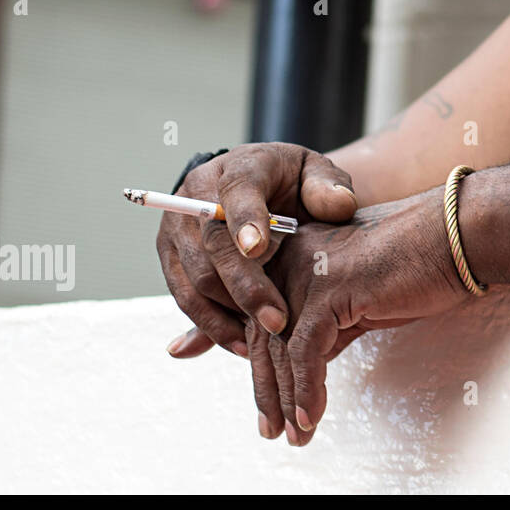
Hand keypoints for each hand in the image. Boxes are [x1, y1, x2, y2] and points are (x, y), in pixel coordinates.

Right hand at [156, 143, 357, 358]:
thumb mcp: (319, 175)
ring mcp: (178, 227)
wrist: (264, 187)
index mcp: (240, 167)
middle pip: (211, 244)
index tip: (259, 249)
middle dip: (243, 286)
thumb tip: (337, 205)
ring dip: (225, 313)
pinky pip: (184, 296)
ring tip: (261, 340)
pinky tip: (239, 343)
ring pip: (194, 277)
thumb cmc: (295, 183)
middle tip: (276, 320)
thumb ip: (330, 188)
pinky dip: (209, 324)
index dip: (245, 220)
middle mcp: (197, 193)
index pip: (237, 190)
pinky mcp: (171, 256)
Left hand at [248, 187, 472, 444]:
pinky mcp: (329, 291)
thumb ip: (327, 322)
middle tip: (273, 431)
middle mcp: (291, 258)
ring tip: (297, 436)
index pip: (263, 320)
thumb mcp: (359, 297)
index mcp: (295, 253)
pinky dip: (307, 390)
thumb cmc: (418, 263)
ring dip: (288, 400)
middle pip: (262, 336)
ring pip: (280, 349)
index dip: (263, 368)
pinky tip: (311, 417)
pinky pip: (306, 352)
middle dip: (268, 390)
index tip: (270, 408)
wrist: (457, 236)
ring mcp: (308, 272)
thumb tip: (306, 365)